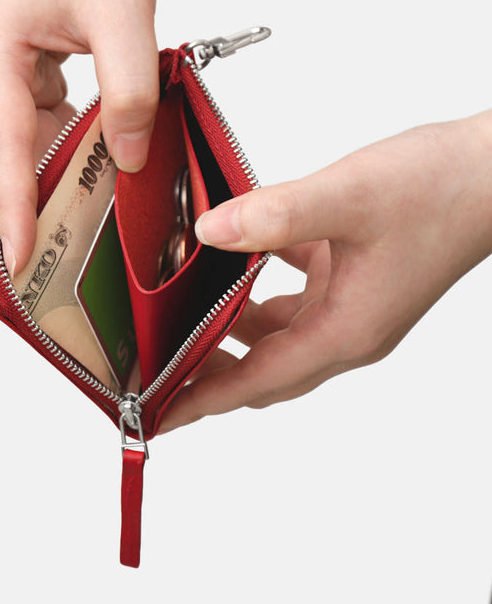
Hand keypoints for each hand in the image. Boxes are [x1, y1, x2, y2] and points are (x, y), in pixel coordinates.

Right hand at [0, 0, 192, 275]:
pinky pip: (39, 120)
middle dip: (49, 191)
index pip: (6, 146)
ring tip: (100, 192)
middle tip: (74, 249)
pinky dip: (70, 137)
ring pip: (30, 138)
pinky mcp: (13, 69)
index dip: (15, 209)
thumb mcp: (124, 16)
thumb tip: (126, 159)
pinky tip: (97, 147)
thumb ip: (129, 93)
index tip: (19, 260)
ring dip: (67, 160)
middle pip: (16, 149)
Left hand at [160, 111, 491, 431]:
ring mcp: (353, 305)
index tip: (162, 413)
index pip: (258, 380)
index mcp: (345, 330)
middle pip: (265, 368)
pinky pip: (296, 294)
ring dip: (234, 328)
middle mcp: (348, 328)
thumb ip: (274, 216)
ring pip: (278, 332)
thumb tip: (209, 233)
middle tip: (162, 366)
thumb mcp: (348, 198)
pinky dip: (261, 286)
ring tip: (187, 315)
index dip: (205, 398)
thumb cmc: (441, 189)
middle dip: (212, 372)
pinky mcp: (355, 277)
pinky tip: (238, 257)